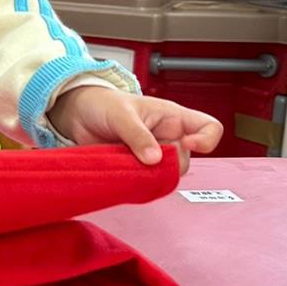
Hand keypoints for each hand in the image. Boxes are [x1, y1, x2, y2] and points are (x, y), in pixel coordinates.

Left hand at [47, 87, 222, 172]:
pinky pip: (146, 182)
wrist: (77, 114)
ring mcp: (153, 155)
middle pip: (185, 161)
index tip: (187, 144)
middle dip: (167, 164)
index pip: (209, 128)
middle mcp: (167, 138)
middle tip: (143, 158)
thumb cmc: (103, 103)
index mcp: (172, 118)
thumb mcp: (122, 114)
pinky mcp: (136, 169)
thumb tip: (154, 159)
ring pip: (165, 175)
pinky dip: (137, 182)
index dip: (206, 140)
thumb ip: (138, 135)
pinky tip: (124, 174)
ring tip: (127, 162)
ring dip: (149, 175)